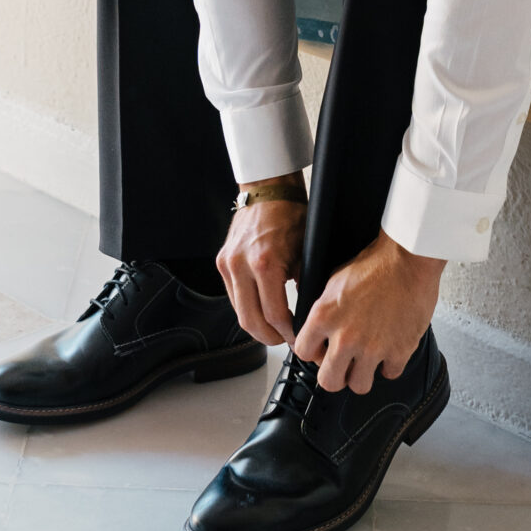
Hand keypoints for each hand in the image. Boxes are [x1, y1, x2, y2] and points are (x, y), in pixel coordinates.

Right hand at [216, 193, 306, 346]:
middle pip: (251, 322)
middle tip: (284, 340)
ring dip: (256, 325)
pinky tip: (261, 308)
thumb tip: (308, 315)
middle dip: (270, 337)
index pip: (275, 315)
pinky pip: (233, 296)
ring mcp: (228, 264)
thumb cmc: (290, 215)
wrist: (268, 190)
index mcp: (264, 263)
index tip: (298, 338)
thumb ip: (305, 285)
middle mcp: (241, 265)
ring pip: (239, 312)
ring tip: (274, 329)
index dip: (288, 333)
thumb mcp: (306, 253)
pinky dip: (247, 307)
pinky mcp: (222, 262)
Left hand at [294, 230, 444, 393]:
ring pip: (359, 386)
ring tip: (366, 361)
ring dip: (361, 374)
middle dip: (334, 375)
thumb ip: (324, 309)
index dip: (312, 352)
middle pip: (328, 382)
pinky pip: (390, 374)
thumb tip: (318, 327)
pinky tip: (389, 350)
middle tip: (342, 366)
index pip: (302, 352)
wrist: (408, 259)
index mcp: (324, 316)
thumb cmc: (375, 263)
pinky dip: (390, 365)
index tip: (319, 351)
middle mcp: (346, 337)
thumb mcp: (335, 280)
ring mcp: (372, 348)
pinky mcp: (398, 351)